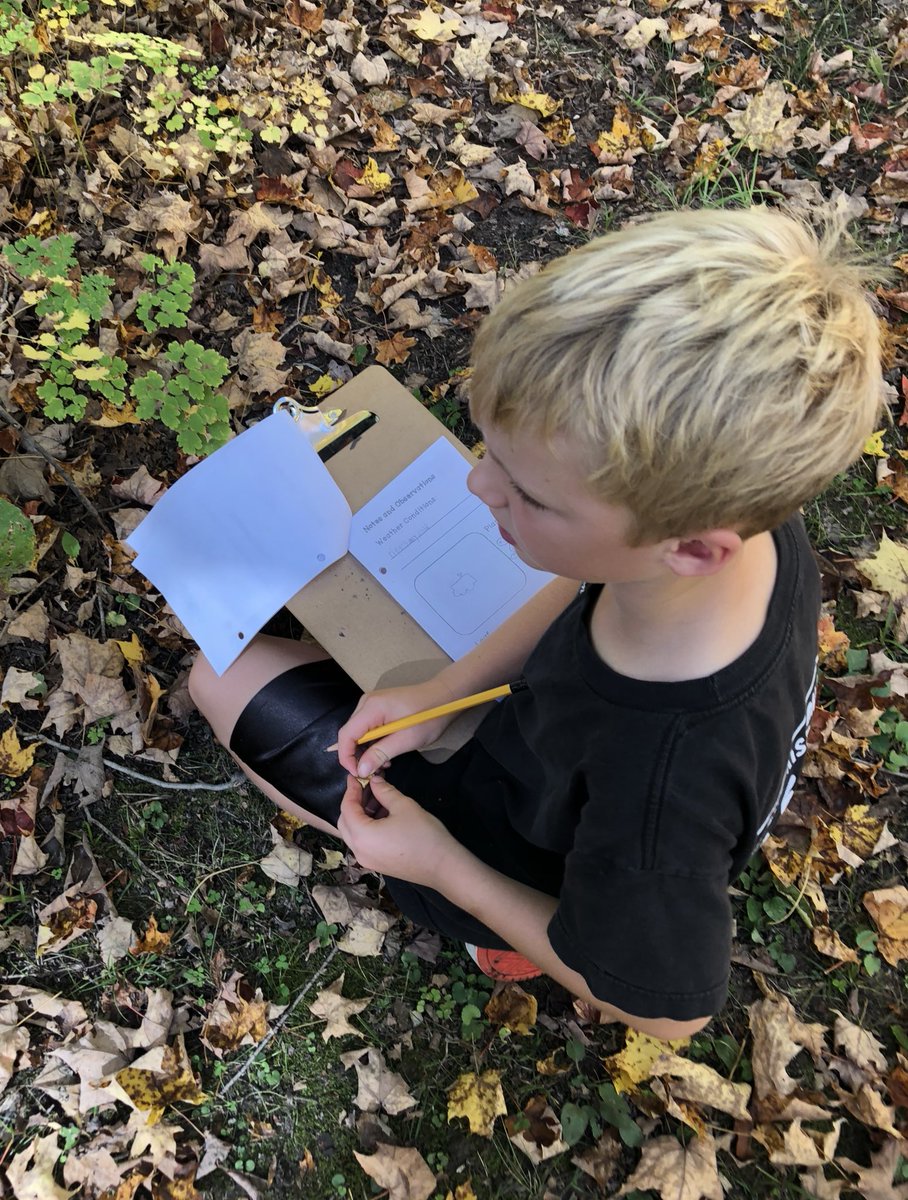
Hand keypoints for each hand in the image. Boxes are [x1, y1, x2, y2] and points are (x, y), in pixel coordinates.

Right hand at [335, 677, 456, 776]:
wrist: (445, 696)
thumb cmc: (428, 717)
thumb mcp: (406, 739)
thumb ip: (380, 753)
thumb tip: (361, 770)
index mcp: (371, 708)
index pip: (346, 734)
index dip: (346, 757)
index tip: (358, 774)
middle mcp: (366, 702)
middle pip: (350, 733)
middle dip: (358, 755)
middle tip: (374, 771)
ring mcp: (372, 703)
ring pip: (358, 732)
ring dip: (367, 750)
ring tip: (385, 763)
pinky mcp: (379, 706)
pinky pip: (367, 727)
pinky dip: (373, 742)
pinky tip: (386, 751)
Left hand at [336, 774, 458, 887]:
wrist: (443, 866)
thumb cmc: (423, 834)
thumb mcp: (403, 806)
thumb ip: (384, 791)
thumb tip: (374, 781)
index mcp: (362, 835)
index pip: (347, 808)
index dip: (351, 789)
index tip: (356, 776)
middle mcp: (359, 850)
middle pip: (345, 822)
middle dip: (353, 802)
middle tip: (366, 787)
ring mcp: (367, 860)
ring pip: (354, 833)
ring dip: (361, 815)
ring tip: (378, 798)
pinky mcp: (377, 864)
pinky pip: (364, 842)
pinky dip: (367, 827)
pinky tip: (384, 815)